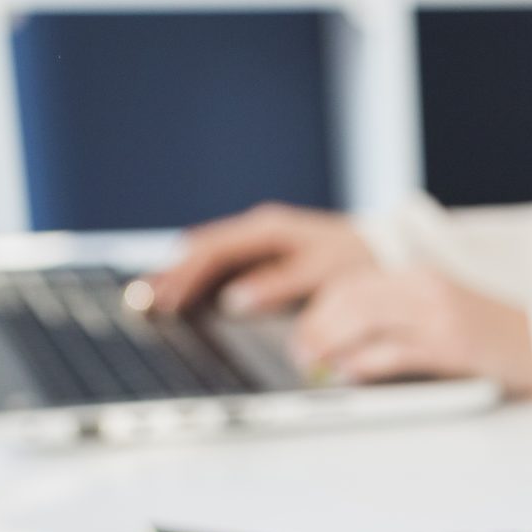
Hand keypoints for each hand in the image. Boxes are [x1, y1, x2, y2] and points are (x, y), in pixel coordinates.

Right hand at [145, 203, 376, 315]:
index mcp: (268, 230)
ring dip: (182, 277)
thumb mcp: (324, 274)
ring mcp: (262, 242)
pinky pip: (225, 264)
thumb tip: (234, 299)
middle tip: (140, 300)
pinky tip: (189, 296)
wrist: (391, 251)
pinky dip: (202, 279)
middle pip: (202, 251)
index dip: (184, 276)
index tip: (163, 300)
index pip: (212, 252)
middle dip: (171, 275)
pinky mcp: (269, 255)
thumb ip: (279, 285)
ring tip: (152, 299)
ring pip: (210, 257)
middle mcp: (260, 231)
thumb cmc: (362, 262)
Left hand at [291, 267, 531, 394]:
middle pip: (348, 295)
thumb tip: (343, 344)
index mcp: (420, 276)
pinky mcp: (450, 346)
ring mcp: (438, 315)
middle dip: (314, 325)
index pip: (350, 280)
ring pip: (362, 317)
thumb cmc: (493, 339)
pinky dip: (363, 363)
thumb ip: (396, 318)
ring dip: (329, 343)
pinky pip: (391, 350)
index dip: (317, 306)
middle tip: (299, 354)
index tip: (301, 332)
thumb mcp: (441, 314)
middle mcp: (426, 287)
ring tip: (315, 365)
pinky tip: (350, 374)